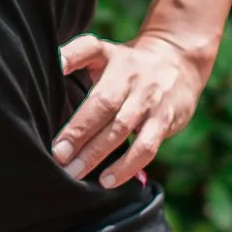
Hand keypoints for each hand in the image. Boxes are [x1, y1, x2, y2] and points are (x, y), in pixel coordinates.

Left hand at [52, 29, 205, 188]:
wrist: (179, 61)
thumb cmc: (127, 64)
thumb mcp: (103, 50)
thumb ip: (75, 55)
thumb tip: (52, 65)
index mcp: (111, 58)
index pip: (89, 60)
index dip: (72, 81)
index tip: (56, 117)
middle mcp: (132, 78)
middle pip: (103, 105)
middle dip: (79, 133)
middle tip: (58, 157)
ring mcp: (150, 100)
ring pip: (122, 128)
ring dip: (98, 154)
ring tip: (76, 174)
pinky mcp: (165, 121)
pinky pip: (146, 147)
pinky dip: (127, 166)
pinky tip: (108, 181)